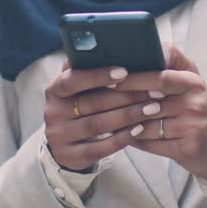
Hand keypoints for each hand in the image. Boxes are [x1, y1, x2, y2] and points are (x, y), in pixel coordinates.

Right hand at [43, 60, 165, 172]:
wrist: (65, 143)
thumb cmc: (81, 104)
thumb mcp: (80, 87)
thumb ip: (88, 69)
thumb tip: (111, 51)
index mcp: (55, 89)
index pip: (73, 79)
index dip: (98, 75)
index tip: (125, 71)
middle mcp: (52, 112)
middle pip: (92, 103)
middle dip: (126, 96)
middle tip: (154, 90)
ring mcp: (58, 136)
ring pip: (98, 125)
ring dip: (128, 116)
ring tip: (153, 108)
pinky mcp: (69, 156)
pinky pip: (99, 149)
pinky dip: (121, 138)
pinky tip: (139, 129)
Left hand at [118, 45, 206, 185]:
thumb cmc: (196, 109)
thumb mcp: (190, 82)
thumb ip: (170, 62)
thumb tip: (145, 51)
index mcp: (193, 82)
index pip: (160, 77)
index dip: (134, 78)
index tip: (111, 78)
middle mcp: (195, 103)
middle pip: (149, 102)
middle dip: (121, 102)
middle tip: (97, 101)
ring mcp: (193, 127)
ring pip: (146, 125)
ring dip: (124, 124)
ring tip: (105, 120)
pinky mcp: (188, 148)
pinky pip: (151, 144)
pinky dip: (134, 141)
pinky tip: (124, 137)